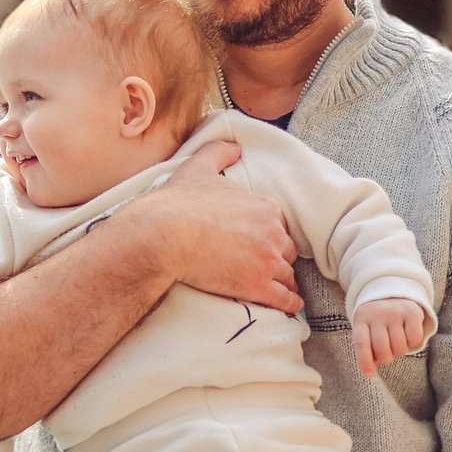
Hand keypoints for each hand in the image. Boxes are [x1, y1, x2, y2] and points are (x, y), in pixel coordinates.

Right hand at [117, 141, 299, 312]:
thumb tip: (234, 146)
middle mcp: (272, 232)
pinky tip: (287, 304)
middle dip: (276, 257)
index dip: (267, 235)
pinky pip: (285, 298)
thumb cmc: (177, 203)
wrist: (161, 235)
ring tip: (275, 288)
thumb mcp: (198, 168)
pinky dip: (289, 302)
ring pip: (287, 274)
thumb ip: (219, 152)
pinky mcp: (258, 286)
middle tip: (261, 266)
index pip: (277, 225)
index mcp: (264, 206)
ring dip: (282, 280)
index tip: (257, 243)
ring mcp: (267, 260)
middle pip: (286, 250)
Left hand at [352, 297, 428, 376]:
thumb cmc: (376, 321)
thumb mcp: (366, 329)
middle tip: (386, 354)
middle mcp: (377, 314)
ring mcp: (394, 312)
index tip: (369, 375)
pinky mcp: (411, 312)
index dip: (365, 361)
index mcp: (361, 320)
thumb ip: (366, 348)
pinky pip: (414, 338)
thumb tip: (370, 372)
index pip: (361, 343)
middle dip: (385, 358)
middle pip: (382, 349)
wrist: (391, 294)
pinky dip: (412, 343)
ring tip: (396, 342)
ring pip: (399, 346)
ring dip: (399, 351)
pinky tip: (407, 335)